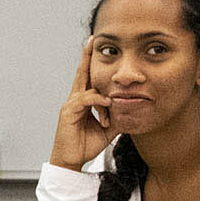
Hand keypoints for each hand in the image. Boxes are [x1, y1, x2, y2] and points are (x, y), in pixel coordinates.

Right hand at [49, 36, 115, 170]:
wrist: (72, 160)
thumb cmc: (86, 144)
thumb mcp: (108, 128)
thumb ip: (117, 116)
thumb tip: (131, 109)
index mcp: (83, 102)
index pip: (88, 78)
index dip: (91, 63)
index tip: (95, 48)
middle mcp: (75, 99)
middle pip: (81, 74)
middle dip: (86, 56)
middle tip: (91, 40)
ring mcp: (70, 105)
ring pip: (85, 87)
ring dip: (102, 88)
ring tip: (113, 91)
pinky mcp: (68, 113)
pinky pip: (85, 100)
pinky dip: (98, 101)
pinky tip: (108, 103)